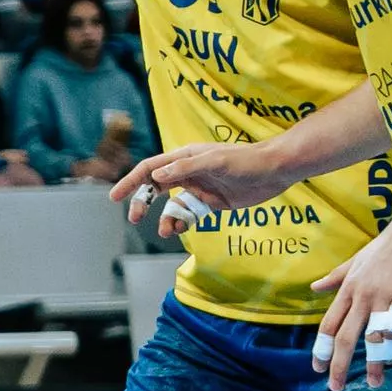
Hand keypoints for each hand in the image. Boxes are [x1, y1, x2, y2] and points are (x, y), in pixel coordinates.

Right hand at [110, 138, 280, 232]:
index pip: (150, 169)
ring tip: (166, 231)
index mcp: (184, 158)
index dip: (131, 182)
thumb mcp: (215, 162)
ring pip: (172, 206)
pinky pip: (190, 215)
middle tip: (134, 218)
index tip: (115, 197)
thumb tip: (156, 177)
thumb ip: (185, 169)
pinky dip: (182, 223)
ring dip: (166, 218)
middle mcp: (188, 173)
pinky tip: (180, 230)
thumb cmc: (246, 160)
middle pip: (155, 188)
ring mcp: (199, 188)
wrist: (276, 170)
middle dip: (142, 203)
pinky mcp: (212, 203)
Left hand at [316, 209, 391, 390]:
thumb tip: (314, 287)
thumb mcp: (356, 260)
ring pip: (369, 335)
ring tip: (371, 383)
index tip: (316, 368)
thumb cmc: (389, 244)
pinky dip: (390, 340)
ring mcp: (382, 295)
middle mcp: (361, 295)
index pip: (328, 324)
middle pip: (344, 336)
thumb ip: (336, 277)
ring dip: (371, 362)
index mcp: (349, 288)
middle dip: (337, 364)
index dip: (320, 348)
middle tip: (334, 387)